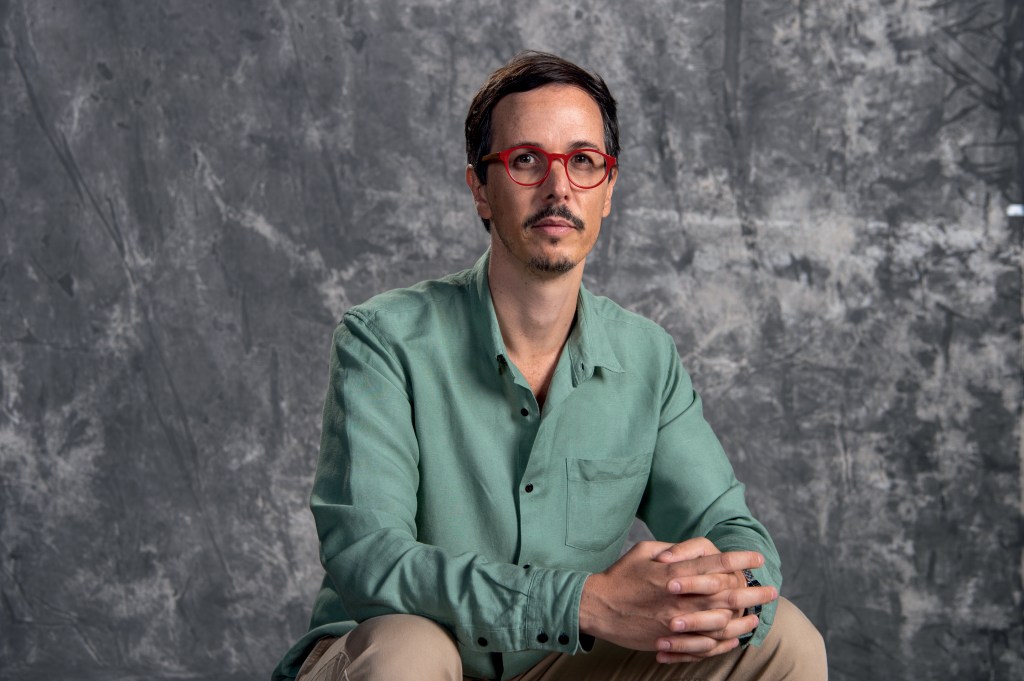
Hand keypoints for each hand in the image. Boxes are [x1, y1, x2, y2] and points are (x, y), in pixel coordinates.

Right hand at [578, 538, 775, 662]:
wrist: (597, 607)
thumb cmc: (620, 576)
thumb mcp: (644, 551)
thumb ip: (673, 549)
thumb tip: (695, 550)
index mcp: (672, 571)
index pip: (714, 563)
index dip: (739, 559)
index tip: (757, 558)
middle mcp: (678, 596)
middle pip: (725, 594)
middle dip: (752, 592)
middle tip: (771, 591)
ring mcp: (675, 621)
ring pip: (719, 622)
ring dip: (743, 620)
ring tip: (758, 617)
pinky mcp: (669, 640)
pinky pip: (703, 644)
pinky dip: (723, 642)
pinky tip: (735, 638)